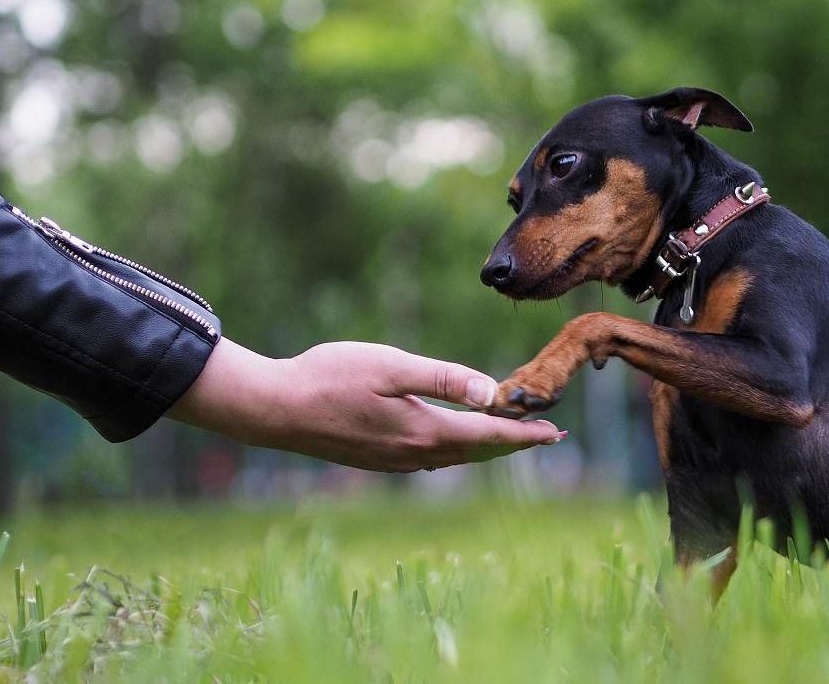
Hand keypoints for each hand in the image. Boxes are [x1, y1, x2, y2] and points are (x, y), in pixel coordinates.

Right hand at [171, 338, 565, 471]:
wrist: (274, 410)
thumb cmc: (329, 377)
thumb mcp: (392, 366)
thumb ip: (444, 379)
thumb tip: (492, 392)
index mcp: (424, 431)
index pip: (488, 435)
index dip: (524, 434)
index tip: (554, 432)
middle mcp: (415, 455)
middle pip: (478, 451)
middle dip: (514, 444)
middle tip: (548, 437)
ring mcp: (394, 462)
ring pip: (456, 457)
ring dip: (486, 447)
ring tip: (511, 437)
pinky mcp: (378, 459)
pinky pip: (433, 459)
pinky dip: (458, 449)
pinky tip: (457, 441)